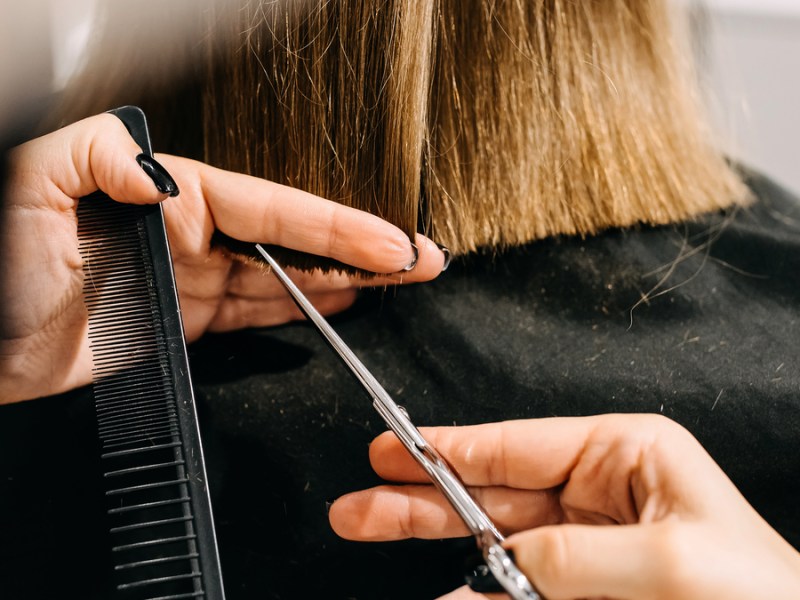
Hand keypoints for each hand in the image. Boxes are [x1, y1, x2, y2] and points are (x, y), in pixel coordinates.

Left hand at [0, 114, 445, 402]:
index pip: (274, 210)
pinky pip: (253, 315)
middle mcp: (185, 234)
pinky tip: (337, 303)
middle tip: (418, 259)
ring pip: (283, 281)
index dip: (339, 228)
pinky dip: (299, 311)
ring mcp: (187, 282)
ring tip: (397, 278)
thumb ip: (102, 155)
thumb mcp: (34, 182)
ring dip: (343, 281)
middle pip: (293, 244)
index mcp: (167, 196)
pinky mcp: (179, 327)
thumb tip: (164, 176)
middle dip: (361, 251)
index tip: (390, 244)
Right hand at [329, 414, 799, 598]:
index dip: (449, 449)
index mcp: (625, 456)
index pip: (516, 446)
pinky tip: (449, 593)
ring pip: (492, 540)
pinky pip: (517, 583)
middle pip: (489, 491)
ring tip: (375, 535)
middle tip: (362, 504)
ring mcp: (588, 544)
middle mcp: (599, 493)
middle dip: (422, 495)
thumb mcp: (667, 560)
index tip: (393, 451)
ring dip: (437, 544)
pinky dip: (476, 588)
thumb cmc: (762, 594)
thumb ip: (572, 556)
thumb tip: (498, 561)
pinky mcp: (584, 587)